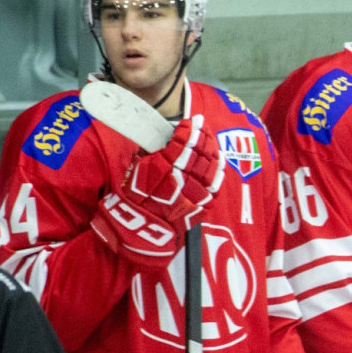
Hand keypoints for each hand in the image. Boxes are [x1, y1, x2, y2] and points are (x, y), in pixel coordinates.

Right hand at [89, 114, 223, 269]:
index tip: (193, 121)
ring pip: (210, 166)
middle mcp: (182, 178)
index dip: (191, 130)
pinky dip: (218, 170)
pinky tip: (218, 161)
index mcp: (163, 168)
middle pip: (200, 152)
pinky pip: (214, 184)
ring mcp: (194, 193)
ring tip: (211, 140)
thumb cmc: (132, 200)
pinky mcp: (201, 206)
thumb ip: (151, 153)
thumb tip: (164, 139)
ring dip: (212, 150)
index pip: (183, 142)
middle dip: (203, 136)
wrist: (140, 232)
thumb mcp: (136, 171)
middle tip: (204, 127)